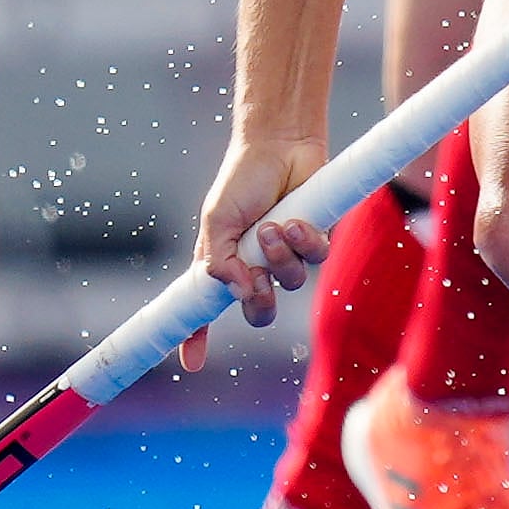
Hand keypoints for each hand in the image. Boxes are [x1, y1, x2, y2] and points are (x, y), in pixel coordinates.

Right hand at [177, 136, 334, 369]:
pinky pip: (317, 259)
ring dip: (281, 259)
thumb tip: (237, 291)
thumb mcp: (217, 220)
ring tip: (273, 227)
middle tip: (257, 282)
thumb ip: (220, 260)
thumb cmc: (242, 180)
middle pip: (260, 311)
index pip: (205, 309)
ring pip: (292, 284)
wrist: (279, 145)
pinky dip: (305, 242)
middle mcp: (255, 264)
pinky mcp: (316, 239)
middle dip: (260, 304)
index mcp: (224, 263)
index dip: (196, 338)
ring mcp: (287, 254)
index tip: (192, 364)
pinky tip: (295, 222)